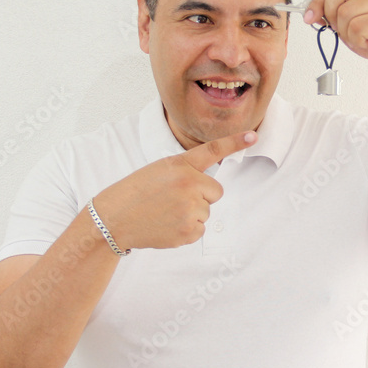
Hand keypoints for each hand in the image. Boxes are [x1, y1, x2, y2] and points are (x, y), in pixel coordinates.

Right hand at [92, 131, 256, 249]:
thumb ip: (186, 173)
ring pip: (206, 212)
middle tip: (173, 199)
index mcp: (181, 164)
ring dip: (191, 214)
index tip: (253, 136)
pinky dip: (186, 230)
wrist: (114, 218)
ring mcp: (190, 208)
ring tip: (164, 212)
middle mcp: (189, 184)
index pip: (213, 150)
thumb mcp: (160, 170)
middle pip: (215, 192)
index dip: (235, 142)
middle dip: (201, 196)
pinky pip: (200, 230)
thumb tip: (208, 192)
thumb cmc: (137, 192)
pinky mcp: (187, 231)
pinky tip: (166, 225)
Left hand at [303, 0, 367, 77]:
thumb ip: (334, 14)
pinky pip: (356, 28)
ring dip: (347, 33)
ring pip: (344, 13)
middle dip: (332, 16)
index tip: (309, 17)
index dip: (318, 1)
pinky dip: (357, 41)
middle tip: (345, 30)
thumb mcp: (351, 24)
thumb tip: (311, 12)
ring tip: (362, 38)